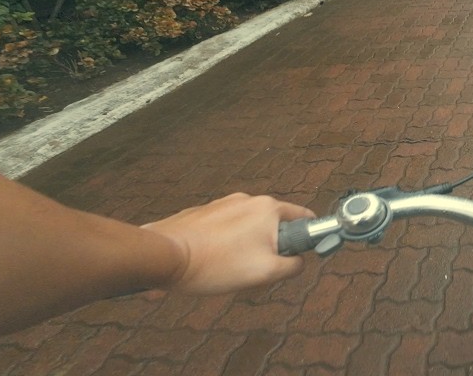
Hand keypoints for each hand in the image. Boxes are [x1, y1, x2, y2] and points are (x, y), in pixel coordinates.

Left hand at [142, 193, 314, 294]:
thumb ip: (292, 265)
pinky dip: (226, 243)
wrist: (165, 257)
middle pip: (274, 224)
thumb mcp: (265, 272)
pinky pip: (226, 227)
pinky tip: (213, 261)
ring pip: (249, 227)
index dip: (307, 238)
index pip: (304, 217)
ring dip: (247, 245)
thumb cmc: (216, 264)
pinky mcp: (204, 211)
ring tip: (230, 268)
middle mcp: (248, 199)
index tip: (296, 257)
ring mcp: (224, 203)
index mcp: (268, 208)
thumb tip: (300, 261)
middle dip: (271, 246)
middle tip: (258, 269)